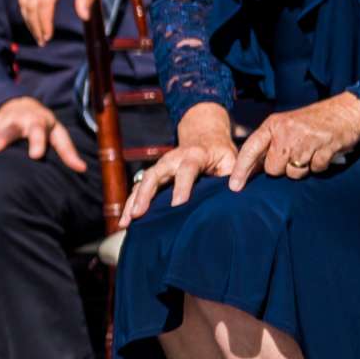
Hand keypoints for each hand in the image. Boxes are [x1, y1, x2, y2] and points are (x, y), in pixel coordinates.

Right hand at [0, 95, 87, 171]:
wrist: (20, 104)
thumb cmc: (43, 124)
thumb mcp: (58, 132)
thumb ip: (67, 150)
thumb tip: (82, 169)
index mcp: (36, 121)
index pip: (38, 130)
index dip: (37, 141)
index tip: (35, 155)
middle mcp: (16, 121)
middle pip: (8, 129)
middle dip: (1, 138)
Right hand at [17, 0, 107, 46]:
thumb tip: (83, 17)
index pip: (45, 2)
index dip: (45, 22)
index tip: (49, 37)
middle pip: (31, 3)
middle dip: (35, 24)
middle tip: (43, 40)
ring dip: (28, 17)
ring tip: (37, 31)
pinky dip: (24, 5)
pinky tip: (32, 15)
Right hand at [126, 102, 234, 220]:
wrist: (203, 136)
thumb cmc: (220, 152)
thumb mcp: (232, 159)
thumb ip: (233, 174)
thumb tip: (234, 192)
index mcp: (195, 155)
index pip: (187, 170)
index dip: (182, 186)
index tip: (178, 204)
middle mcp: (172, 159)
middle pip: (154, 175)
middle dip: (144, 195)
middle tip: (138, 214)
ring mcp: (160, 167)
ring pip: (142, 182)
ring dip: (132, 202)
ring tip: (125, 222)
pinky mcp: (154, 175)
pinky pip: (139, 188)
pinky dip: (130, 204)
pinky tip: (125, 221)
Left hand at [229, 93, 359, 189]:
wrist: (347, 111)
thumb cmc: (313, 121)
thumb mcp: (285, 125)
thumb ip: (269, 144)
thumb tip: (251, 170)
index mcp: (273, 125)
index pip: (250, 149)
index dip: (241, 169)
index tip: (234, 186)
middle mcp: (286, 132)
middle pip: (273, 169)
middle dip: (282, 168)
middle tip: (295, 155)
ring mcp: (306, 141)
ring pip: (294, 173)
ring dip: (302, 169)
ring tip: (310, 152)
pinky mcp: (325, 149)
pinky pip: (315, 170)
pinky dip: (319, 166)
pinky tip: (322, 152)